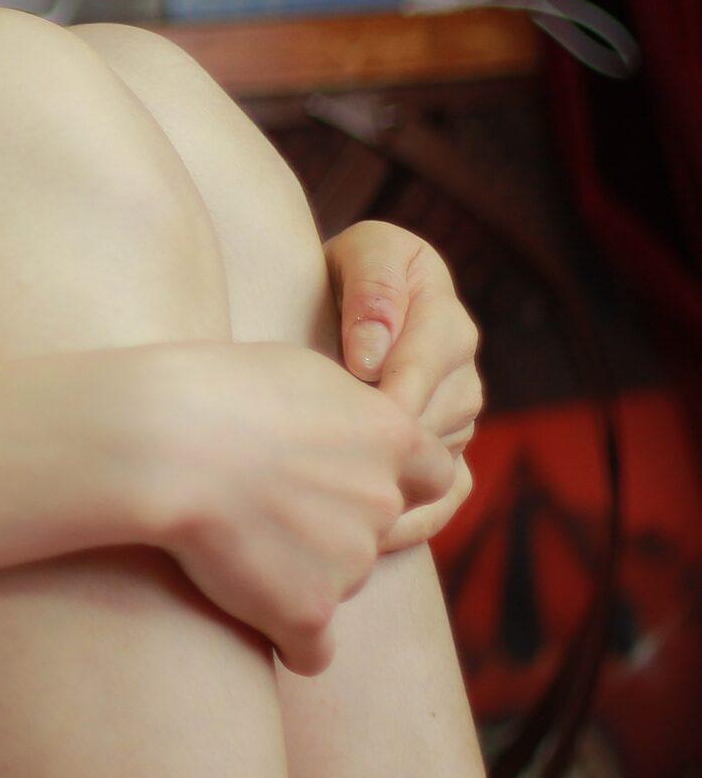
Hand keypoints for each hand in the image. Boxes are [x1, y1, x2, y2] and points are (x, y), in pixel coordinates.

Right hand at [125, 341, 457, 677]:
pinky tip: (249, 608)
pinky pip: (310, 649)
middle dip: (337, 524)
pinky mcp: (307, 611)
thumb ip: (348, 411)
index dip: (391, 478)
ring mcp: (351, 563)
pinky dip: (283, 634)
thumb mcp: (301, 372)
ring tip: (233, 537)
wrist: (159, 442)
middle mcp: (384, 502)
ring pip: (339, 581)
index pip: (432, 477)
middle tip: (268, 502)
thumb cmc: (214, 389)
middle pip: (379, 530)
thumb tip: (356, 426)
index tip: (342, 474)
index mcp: (392, 437)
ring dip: (301, 570)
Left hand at [324, 220, 483, 548]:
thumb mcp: (361, 254)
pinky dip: (418, 516)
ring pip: (440, 454)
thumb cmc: (340, 271)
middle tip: (336, 459)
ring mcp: (453, 418)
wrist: (332, 303)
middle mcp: (459, 371)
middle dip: (391, 432)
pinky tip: (377, 536)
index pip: (433, 355)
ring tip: (342, 498)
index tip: (354, 389)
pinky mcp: (441, 456)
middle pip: (438, 413)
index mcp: (444, 317)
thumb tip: (374, 355)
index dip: (396, 377)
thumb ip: (373, 289)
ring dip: (397, 473)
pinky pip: (446, 495)